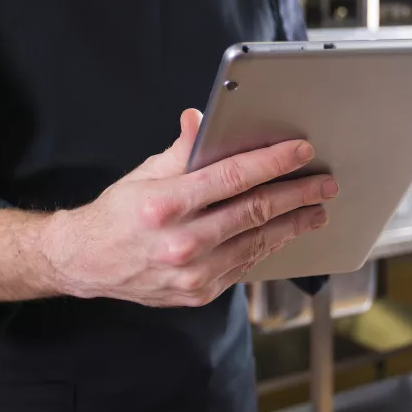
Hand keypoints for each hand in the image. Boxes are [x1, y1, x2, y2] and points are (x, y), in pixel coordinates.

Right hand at [42, 108, 336, 306]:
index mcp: (164, 205)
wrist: (87, 262)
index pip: (232, 178)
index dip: (272, 162)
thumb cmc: (116, 214)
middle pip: (254, 212)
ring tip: (316, 210)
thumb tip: (202, 119)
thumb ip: (181, 151)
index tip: (300, 151)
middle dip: (296, 195)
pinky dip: (267, 246)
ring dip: (292, 225)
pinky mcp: (198, 293)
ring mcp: (191, 274)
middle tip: (324, 183)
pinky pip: (243, 265)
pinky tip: (283, 233)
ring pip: (256, 243)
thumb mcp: (144, 174)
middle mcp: (180, 243)